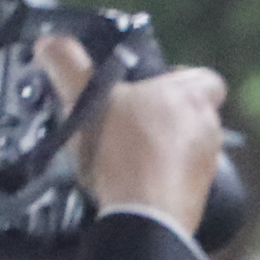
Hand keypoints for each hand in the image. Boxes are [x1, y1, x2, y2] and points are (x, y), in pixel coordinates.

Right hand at [73, 47, 228, 234]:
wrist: (144, 215)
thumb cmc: (122, 152)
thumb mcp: (85, 98)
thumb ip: (67, 64)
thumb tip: (51, 44)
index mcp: (191, 96)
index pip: (205, 77)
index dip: (179, 77)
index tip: (153, 84)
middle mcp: (209, 128)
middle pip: (193, 110)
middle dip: (165, 111)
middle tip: (130, 116)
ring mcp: (208, 164)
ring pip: (188, 144)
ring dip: (163, 143)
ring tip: (127, 148)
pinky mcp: (200, 194)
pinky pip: (182, 175)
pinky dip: (163, 173)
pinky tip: (134, 177)